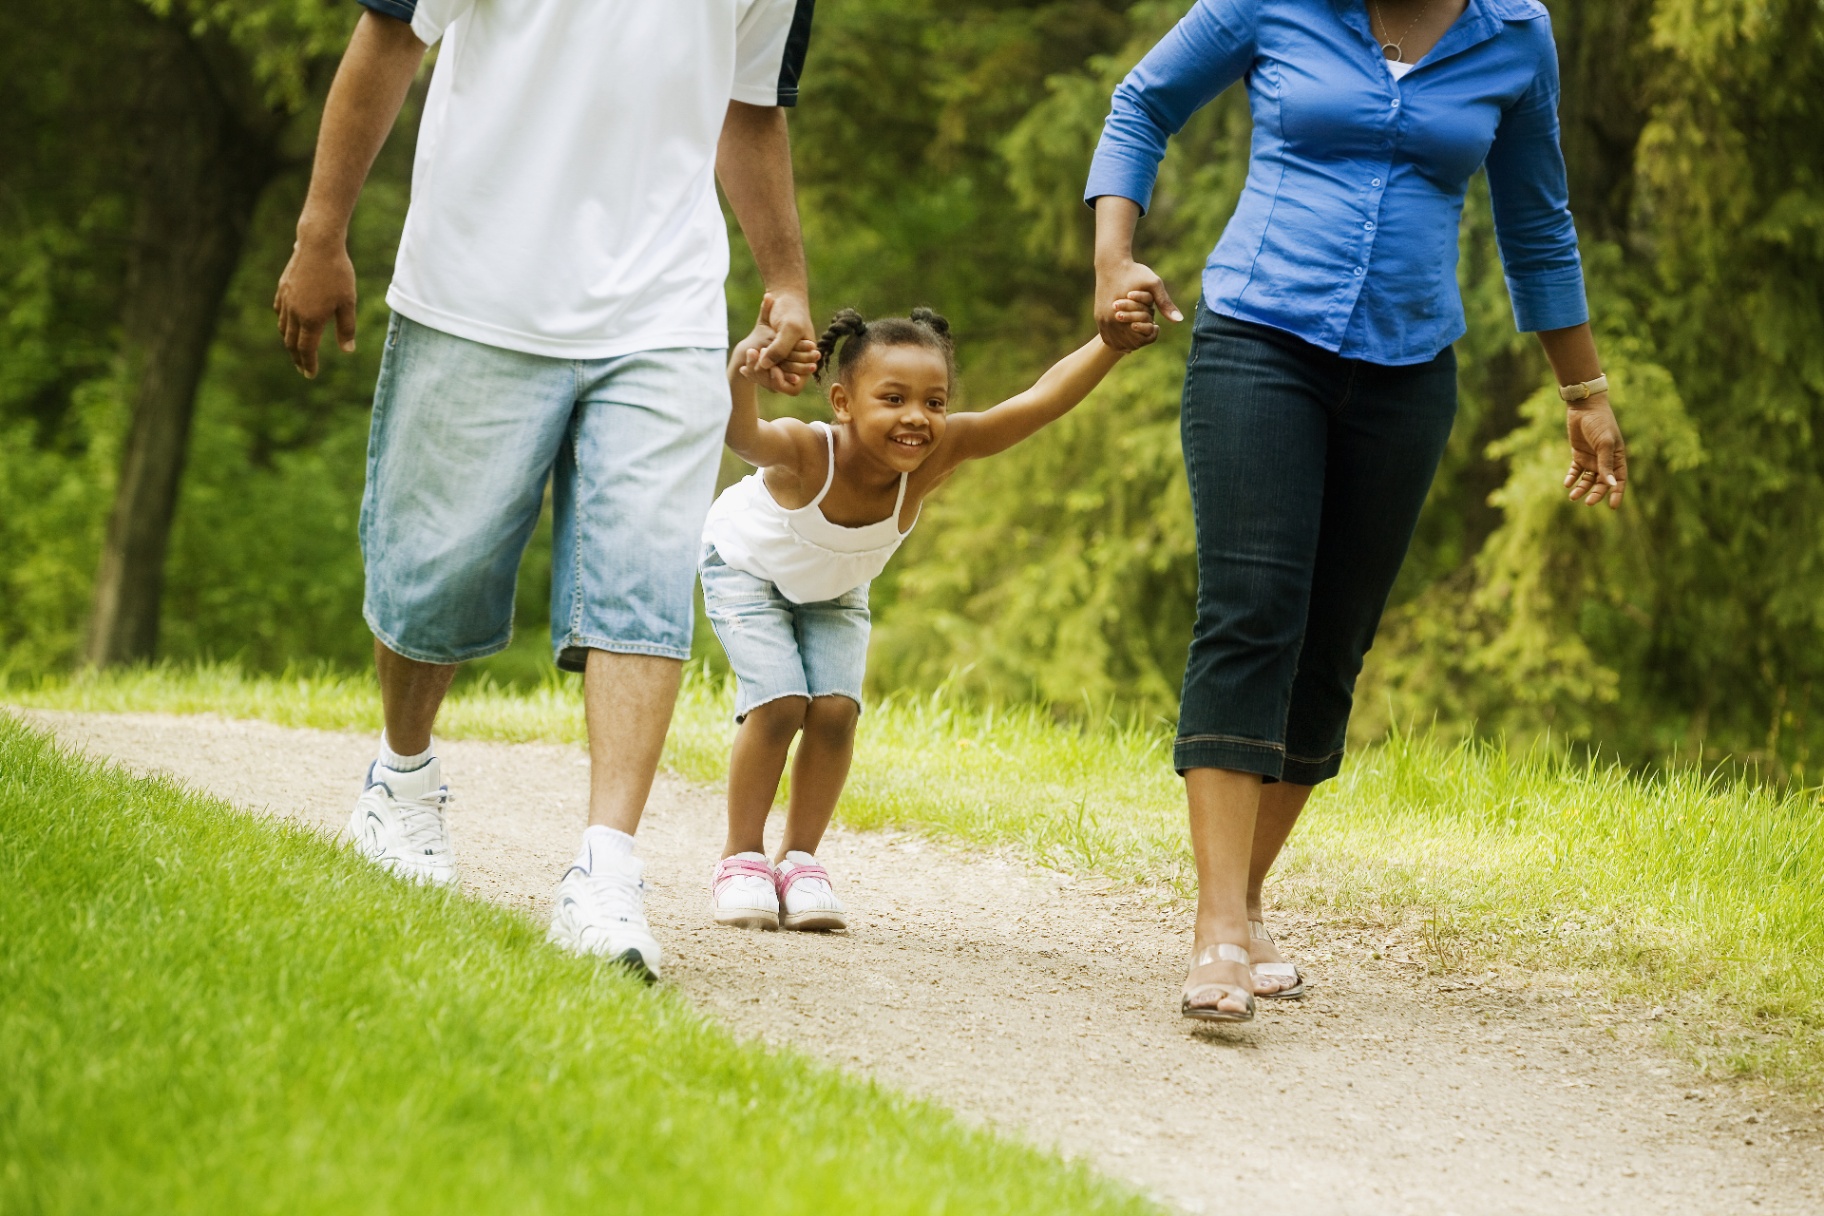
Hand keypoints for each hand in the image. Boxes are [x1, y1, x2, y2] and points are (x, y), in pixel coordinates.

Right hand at [274, 232, 356, 378]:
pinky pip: (279, 311)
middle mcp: (294, 312)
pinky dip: (283, 322)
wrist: (318, 245)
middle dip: (297, 358)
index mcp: (311, 319)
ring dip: (289, 341)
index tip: (310, 375)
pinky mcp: (283, 288)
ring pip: (284, 327)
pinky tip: (288, 324)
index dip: (308, 364)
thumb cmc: (338, 274)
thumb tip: (348, 351)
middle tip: (302, 369)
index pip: (307, 349)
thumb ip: (346, 328)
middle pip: (292, 342)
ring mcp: (286, 299)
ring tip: (296, 349)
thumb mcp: (348, 303)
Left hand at [752, 288, 817, 394]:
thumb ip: (780, 348)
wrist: (784, 296)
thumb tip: (765, 365)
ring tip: (750, 351)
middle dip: (763, 374)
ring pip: (768, 376)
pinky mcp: (772, 354)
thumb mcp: (790, 327)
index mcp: (807, 362)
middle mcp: (796, 365)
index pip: (794, 387)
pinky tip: (749, 352)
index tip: (773, 369)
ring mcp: (783, 361)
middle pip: (778, 384)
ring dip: (756, 368)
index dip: (782, 383)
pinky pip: (762, 366)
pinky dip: (754, 362)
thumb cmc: (791, 310)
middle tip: (753, 354)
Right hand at [1095, 259, 1179, 350]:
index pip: (1139, 340)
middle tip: (1149, 326)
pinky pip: (1107, 338)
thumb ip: (1165, 303)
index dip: (1151, 335)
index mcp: (1123, 315)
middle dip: (1141, 339)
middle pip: (1129, 345)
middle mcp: (1109, 321)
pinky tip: (1128, 334)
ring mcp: (1102, 320)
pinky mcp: (1098, 318)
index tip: (1155, 324)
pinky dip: (1118, 340)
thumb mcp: (1153, 285)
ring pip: (1117, 344)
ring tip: (1140, 329)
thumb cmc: (1134, 273)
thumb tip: (1179, 320)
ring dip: (1130, 342)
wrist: (1111, 264)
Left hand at [1564, 396, 1626, 508]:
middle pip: (1602, 483)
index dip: (1617, 493)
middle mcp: (1605, 461)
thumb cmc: (1600, 424)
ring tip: (1572, 496)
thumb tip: (1610, 485)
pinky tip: (1567, 484)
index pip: (1619, 480)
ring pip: (1587, 479)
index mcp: (1617, 458)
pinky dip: (1571, 478)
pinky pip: (1575, 471)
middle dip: (1596, 494)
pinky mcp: (1578, 455)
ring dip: (1581, 488)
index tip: (1613, 506)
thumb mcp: (1605, 444)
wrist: (1584, 408)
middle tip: (1587, 503)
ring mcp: (1591, 459)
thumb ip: (1606, 464)